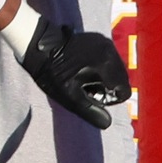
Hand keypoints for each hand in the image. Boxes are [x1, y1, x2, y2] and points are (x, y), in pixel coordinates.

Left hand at [14, 19, 130, 129]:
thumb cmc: (51, 71)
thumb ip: (89, 110)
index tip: (92, 98)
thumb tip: (107, 123)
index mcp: (106, 64)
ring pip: (115, 69)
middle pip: (121, 79)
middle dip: (108, 88)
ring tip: (82, 79)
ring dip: (105, 78)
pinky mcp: (98, 39)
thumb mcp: (69, 95)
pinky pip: (108, 59)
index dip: (111, 100)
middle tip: (85, 90)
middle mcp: (110, 50)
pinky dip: (100, 67)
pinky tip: (82, 68)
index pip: (124, 90)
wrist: (37, 45)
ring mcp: (104, 43)